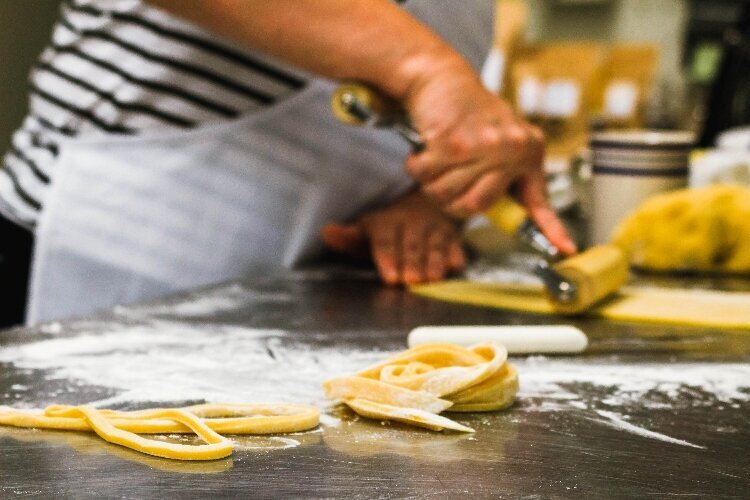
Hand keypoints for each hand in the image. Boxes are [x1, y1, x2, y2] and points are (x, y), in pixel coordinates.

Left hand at [322, 191, 465, 284]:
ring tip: (433, 279)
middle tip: (411, 281)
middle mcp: (411, 222)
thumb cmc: (389, 229)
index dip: (387, 257)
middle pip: (411, 244)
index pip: (385, 239)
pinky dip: (456, 254)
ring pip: (434, 245)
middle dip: (411, 262)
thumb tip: (326, 232)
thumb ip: (348, 238)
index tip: (390, 277)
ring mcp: (434, 228)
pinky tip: (455, 265)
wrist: (424, 205)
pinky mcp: (453, 236)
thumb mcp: (367, 231)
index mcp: (386, 222)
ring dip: (434, 261)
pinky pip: (456, 245)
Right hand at [402, 65, 576, 254]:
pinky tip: (424, 150)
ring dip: (431, 182)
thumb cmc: (467, 111)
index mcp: (527, 152)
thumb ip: (505, 172)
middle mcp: (512, 149)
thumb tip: (506, 208)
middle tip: (447, 180)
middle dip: (451, 200)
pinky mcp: (453, 142)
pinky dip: (416, 167)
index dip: (552, 229)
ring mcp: (483, 146)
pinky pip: (426, 176)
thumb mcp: (500, 140)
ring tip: (437, 160)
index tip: (566, 249)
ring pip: (447, 195)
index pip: (539, 200)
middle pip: (475, 207)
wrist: (442, 77)